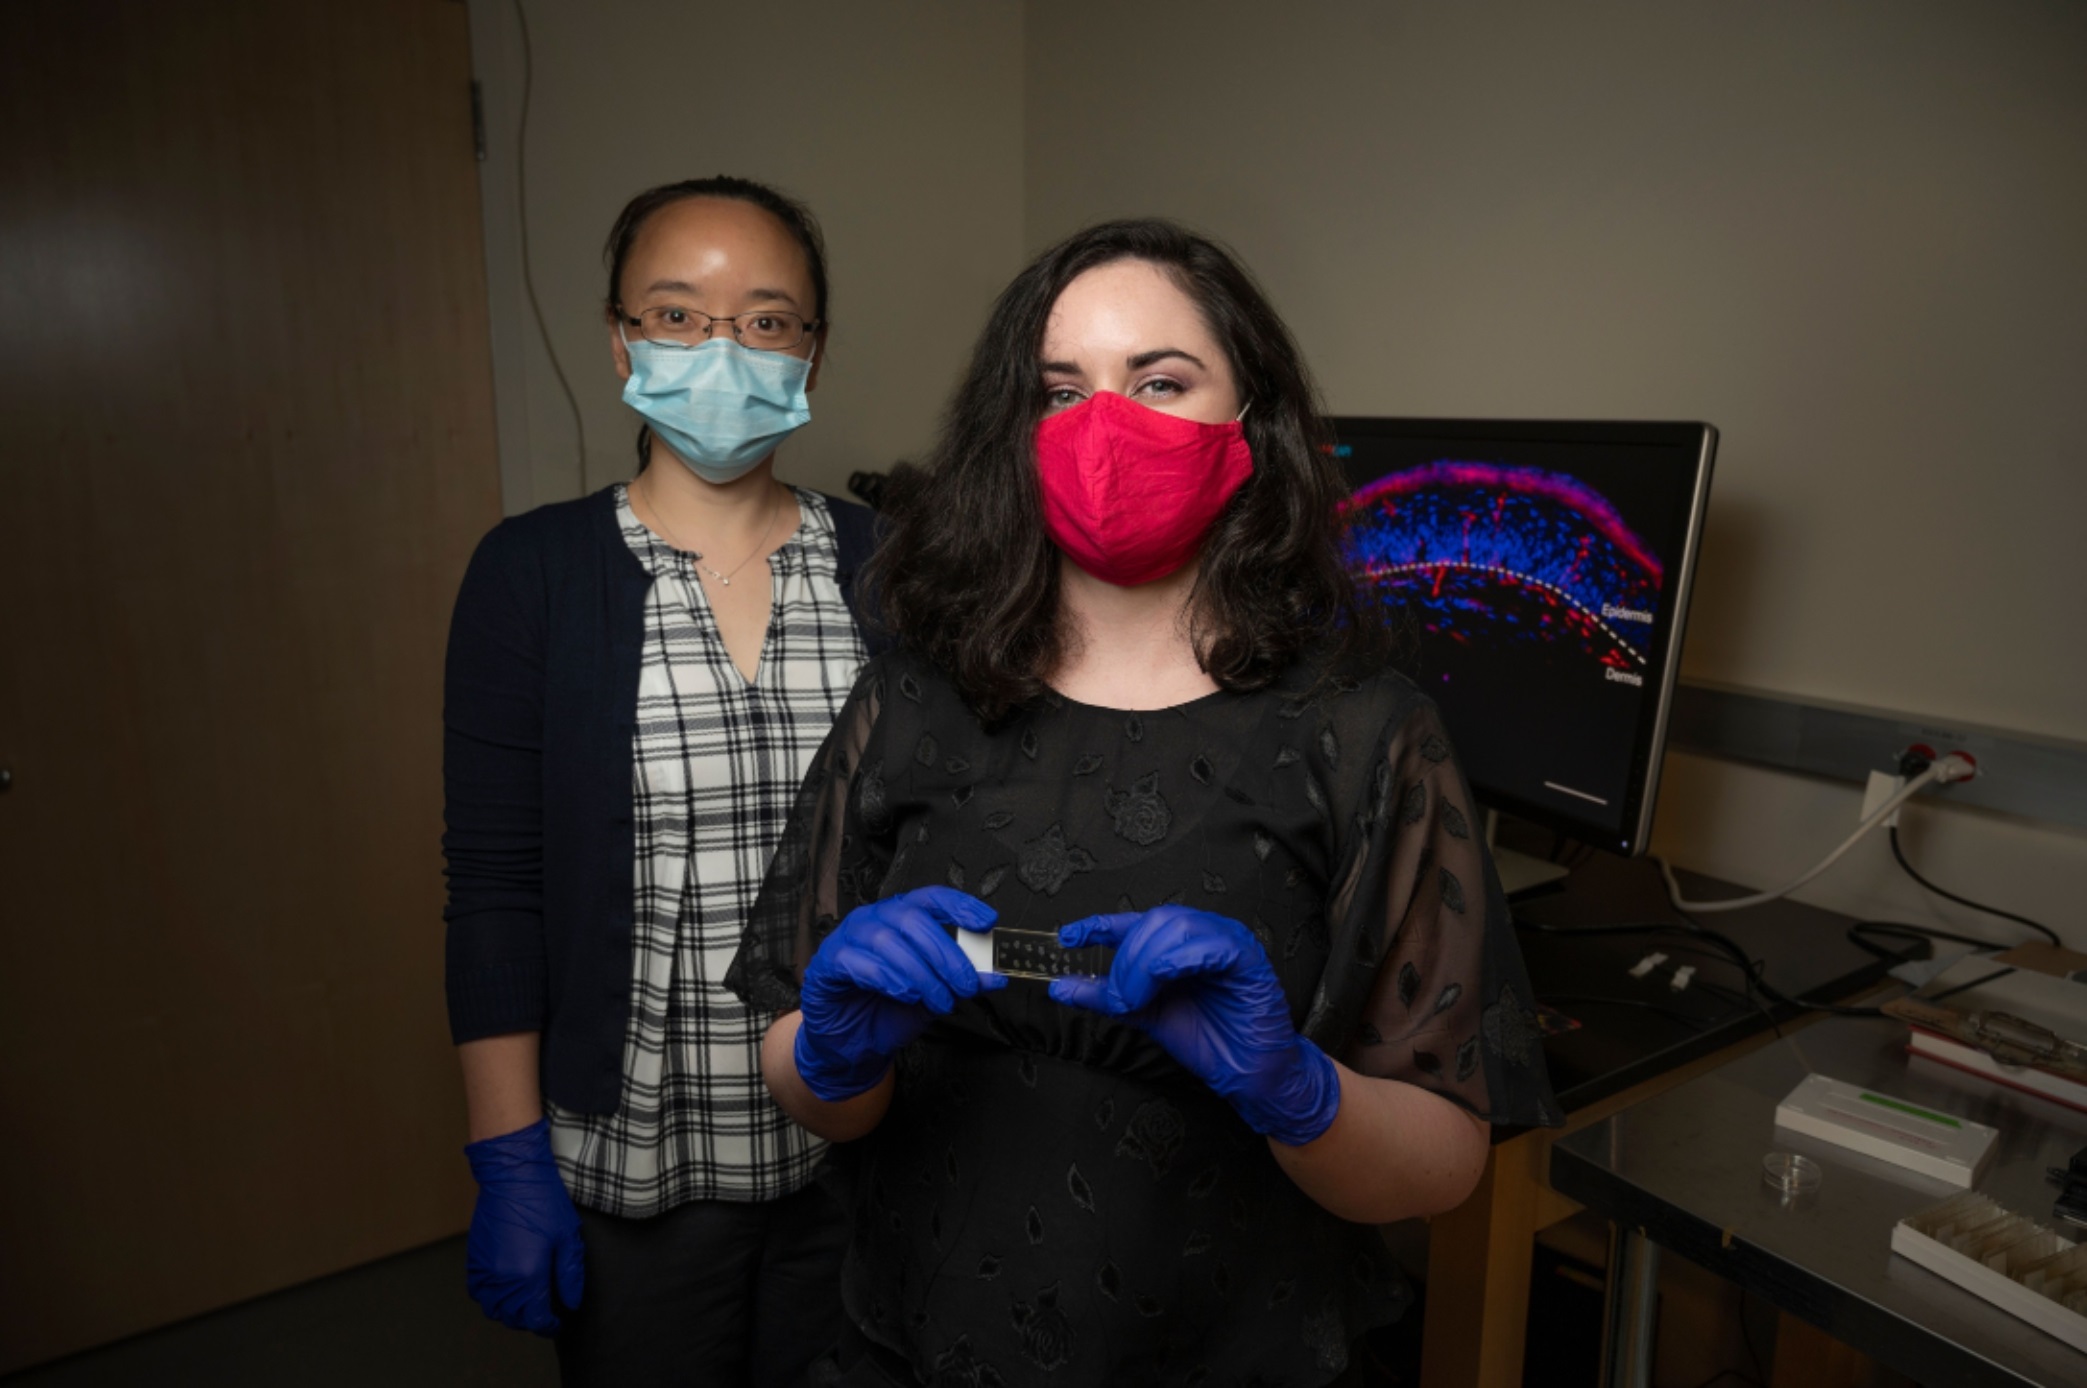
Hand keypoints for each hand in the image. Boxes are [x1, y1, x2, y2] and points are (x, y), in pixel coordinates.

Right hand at [463, 1118, 584, 1334]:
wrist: (512, 1175)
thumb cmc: (544, 1202)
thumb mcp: (568, 1237)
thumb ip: (570, 1275)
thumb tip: (571, 1301)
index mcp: (528, 1276)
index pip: (535, 1318)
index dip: (548, 1325)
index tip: (557, 1322)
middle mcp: (502, 1278)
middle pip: (512, 1317)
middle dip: (530, 1320)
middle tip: (545, 1312)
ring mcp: (484, 1269)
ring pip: (492, 1308)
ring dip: (508, 1312)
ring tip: (525, 1303)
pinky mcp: (474, 1258)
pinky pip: (477, 1291)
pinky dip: (489, 1297)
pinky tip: (504, 1289)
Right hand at [795, 885, 1004, 1100]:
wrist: (852, 1045)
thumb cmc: (890, 1011)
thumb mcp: (935, 997)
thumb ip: (961, 983)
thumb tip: (996, 977)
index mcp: (901, 918)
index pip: (931, 898)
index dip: (959, 906)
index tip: (986, 921)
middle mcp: (874, 920)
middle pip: (912, 919)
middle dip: (945, 953)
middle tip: (965, 984)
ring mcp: (847, 938)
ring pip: (887, 940)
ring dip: (920, 973)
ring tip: (938, 999)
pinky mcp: (827, 963)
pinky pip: (856, 960)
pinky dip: (886, 977)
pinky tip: (904, 994)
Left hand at [1050, 907, 1340, 1146]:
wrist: (1248, 1074)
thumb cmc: (1208, 1040)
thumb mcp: (1145, 1015)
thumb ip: (1108, 997)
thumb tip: (1061, 987)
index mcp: (1180, 944)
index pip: (1136, 922)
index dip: (1100, 925)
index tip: (1068, 937)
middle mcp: (1204, 936)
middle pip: (1154, 921)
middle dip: (1126, 958)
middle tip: (1119, 997)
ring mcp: (1228, 943)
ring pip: (1178, 927)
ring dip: (1146, 962)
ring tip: (1137, 998)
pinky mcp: (1249, 960)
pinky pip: (1214, 945)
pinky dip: (1181, 957)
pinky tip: (1164, 974)